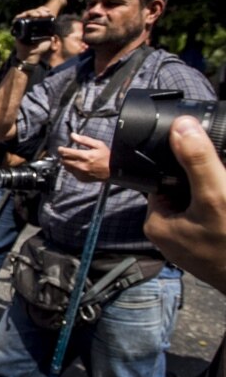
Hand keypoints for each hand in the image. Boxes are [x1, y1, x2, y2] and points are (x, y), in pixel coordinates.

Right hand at [13, 6, 56, 62]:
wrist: (31, 54)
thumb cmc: (40, 48)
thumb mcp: (50, 38)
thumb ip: (53, 32)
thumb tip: (56, 24)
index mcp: (39, 24)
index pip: (41, 13)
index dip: (44, 10)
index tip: (48, 12)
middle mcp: (31, 23)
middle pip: (34, 11)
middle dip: (40, 11)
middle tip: (44, 14)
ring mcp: (24, 24)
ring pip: (27, 13)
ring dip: (33, 12)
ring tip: (38, 15)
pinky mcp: (17, 26)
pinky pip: (18, 18)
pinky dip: (21, 15)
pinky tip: (26, 15)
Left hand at [57, 132, 110, 182]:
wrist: (113, 171)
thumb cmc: (106, 156)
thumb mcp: (98, 145)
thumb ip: (84, 140)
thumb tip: (72, 135)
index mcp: (84, 156)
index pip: (66, 152)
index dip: (61, 149)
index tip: (60, 148)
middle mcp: (81, 166)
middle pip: (64, 160)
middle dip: (64, 156)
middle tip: (67, 153)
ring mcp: (81, 173)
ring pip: (66, 167)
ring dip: (67, 162)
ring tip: (73, 159)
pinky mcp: (81, 178)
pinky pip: (72, 173)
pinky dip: (73, 169)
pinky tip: (79, 166)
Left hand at [145, 116, 225, 294]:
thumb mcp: (214, 195)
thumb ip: (197, 162)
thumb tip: (182, 125)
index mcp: (156, 223)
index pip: (161, 181)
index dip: (183, 166)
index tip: (206, 165)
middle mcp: (169, 236)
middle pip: (183, 192)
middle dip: (204, 183)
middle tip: (219, 187)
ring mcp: (190, 245)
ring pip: (200, 207)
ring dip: (216, 197)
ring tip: (223, 204)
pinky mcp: (209, 250)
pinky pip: (211, 222)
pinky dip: (220, 213)